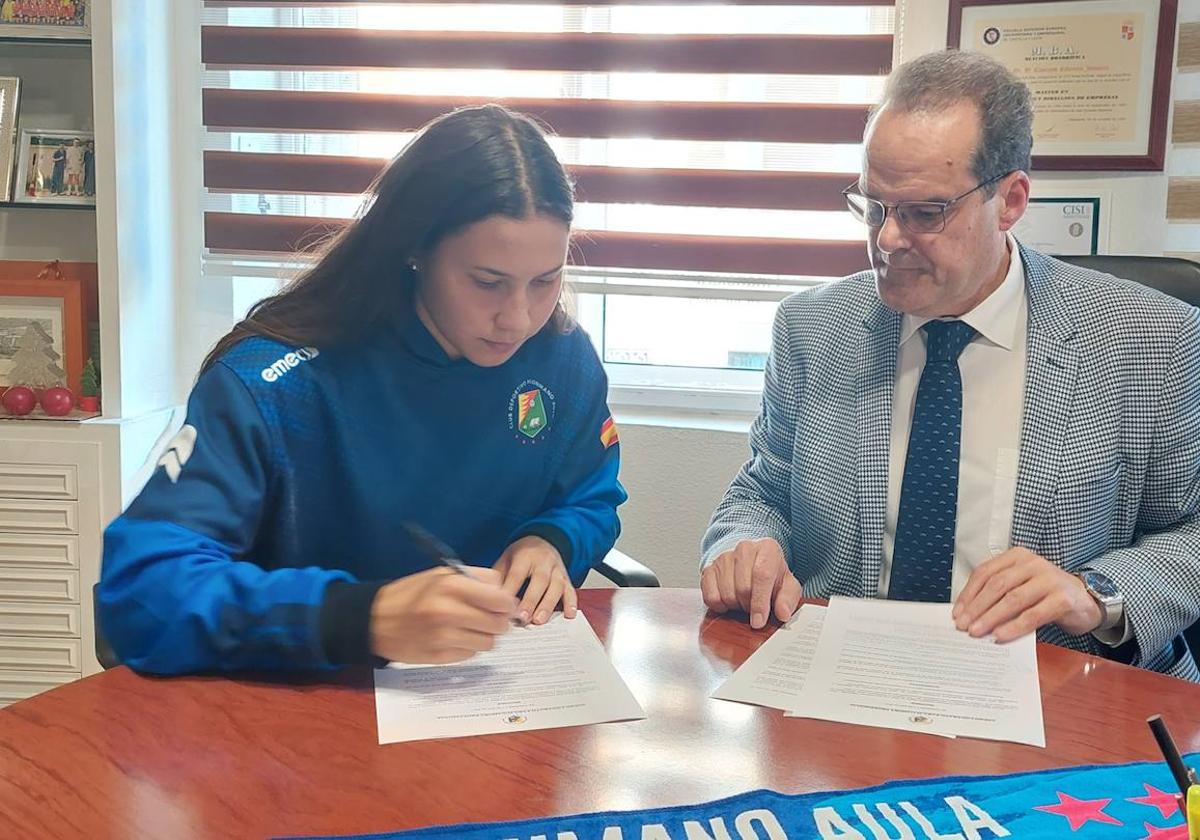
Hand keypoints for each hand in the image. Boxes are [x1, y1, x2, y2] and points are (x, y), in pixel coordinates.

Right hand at [369, 567, 516, 663]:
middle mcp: (449, 612)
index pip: (501, 599)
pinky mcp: (439, 656)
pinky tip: (454, 637)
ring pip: (489, 643)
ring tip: (470, 627)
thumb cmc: (411, 594)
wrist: (374, 619)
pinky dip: (468, 647)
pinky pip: (471, 654)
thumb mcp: (441, 575)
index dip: (507, 603)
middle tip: (490, 617)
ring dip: (485, 636)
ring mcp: (444, 637)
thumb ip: (475, 580)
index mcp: (451, 586)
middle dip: (499, 621)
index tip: (504, 604)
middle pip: (499, 623)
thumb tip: (504, 593)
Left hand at [493, 535, 576, 624]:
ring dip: (548, 605)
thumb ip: (499, 576)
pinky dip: (571, 602)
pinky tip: (569, 614)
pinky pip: (571, 589)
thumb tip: (488, 598)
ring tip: (539, 621)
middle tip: (523, 618)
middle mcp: (544, 561)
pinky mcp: (566, 578)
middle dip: (531, 601)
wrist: (544, 540)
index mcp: (525, 555)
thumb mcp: (506, 558)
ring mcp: (557, 569)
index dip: (511, 590)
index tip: (503, 608)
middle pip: (540, 581)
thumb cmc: (522, 554)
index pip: (517, 574)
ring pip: (556, 587)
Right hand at [700, 538, 801, 629]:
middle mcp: (745, 548)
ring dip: (736, 605)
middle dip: (749, 606)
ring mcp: (724, 557)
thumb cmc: (771, 575)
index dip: (760, 602)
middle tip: (754, 606)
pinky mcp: (708, 568)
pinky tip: (729, 600)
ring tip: (743, 600)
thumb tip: (783, 613)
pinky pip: (710, 596)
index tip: (759, 621)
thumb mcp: (787, 585)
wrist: (751, 562)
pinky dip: (720, 606)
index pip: (762, 575)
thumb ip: (788, 599)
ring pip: (726, 594)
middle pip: (743, 588)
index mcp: (768, 548)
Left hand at [953, 547, 1102, 642]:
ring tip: (977, 632)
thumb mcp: (1021, 585)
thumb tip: (969, 614)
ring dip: (991, 617)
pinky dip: (1014, 626)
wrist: (1086, 600)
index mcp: (1017, 557)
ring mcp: (1049, 579)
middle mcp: (1032, 564)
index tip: (957, 613)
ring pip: (1013, 599)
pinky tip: (1000, 636)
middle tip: (962, 625)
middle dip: (976, 607)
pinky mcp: (1062, 598)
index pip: (985, 572)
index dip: (969, 593)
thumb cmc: (1046, 594)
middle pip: (997, 585)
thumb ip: (999, 593)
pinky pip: (1033, 615)